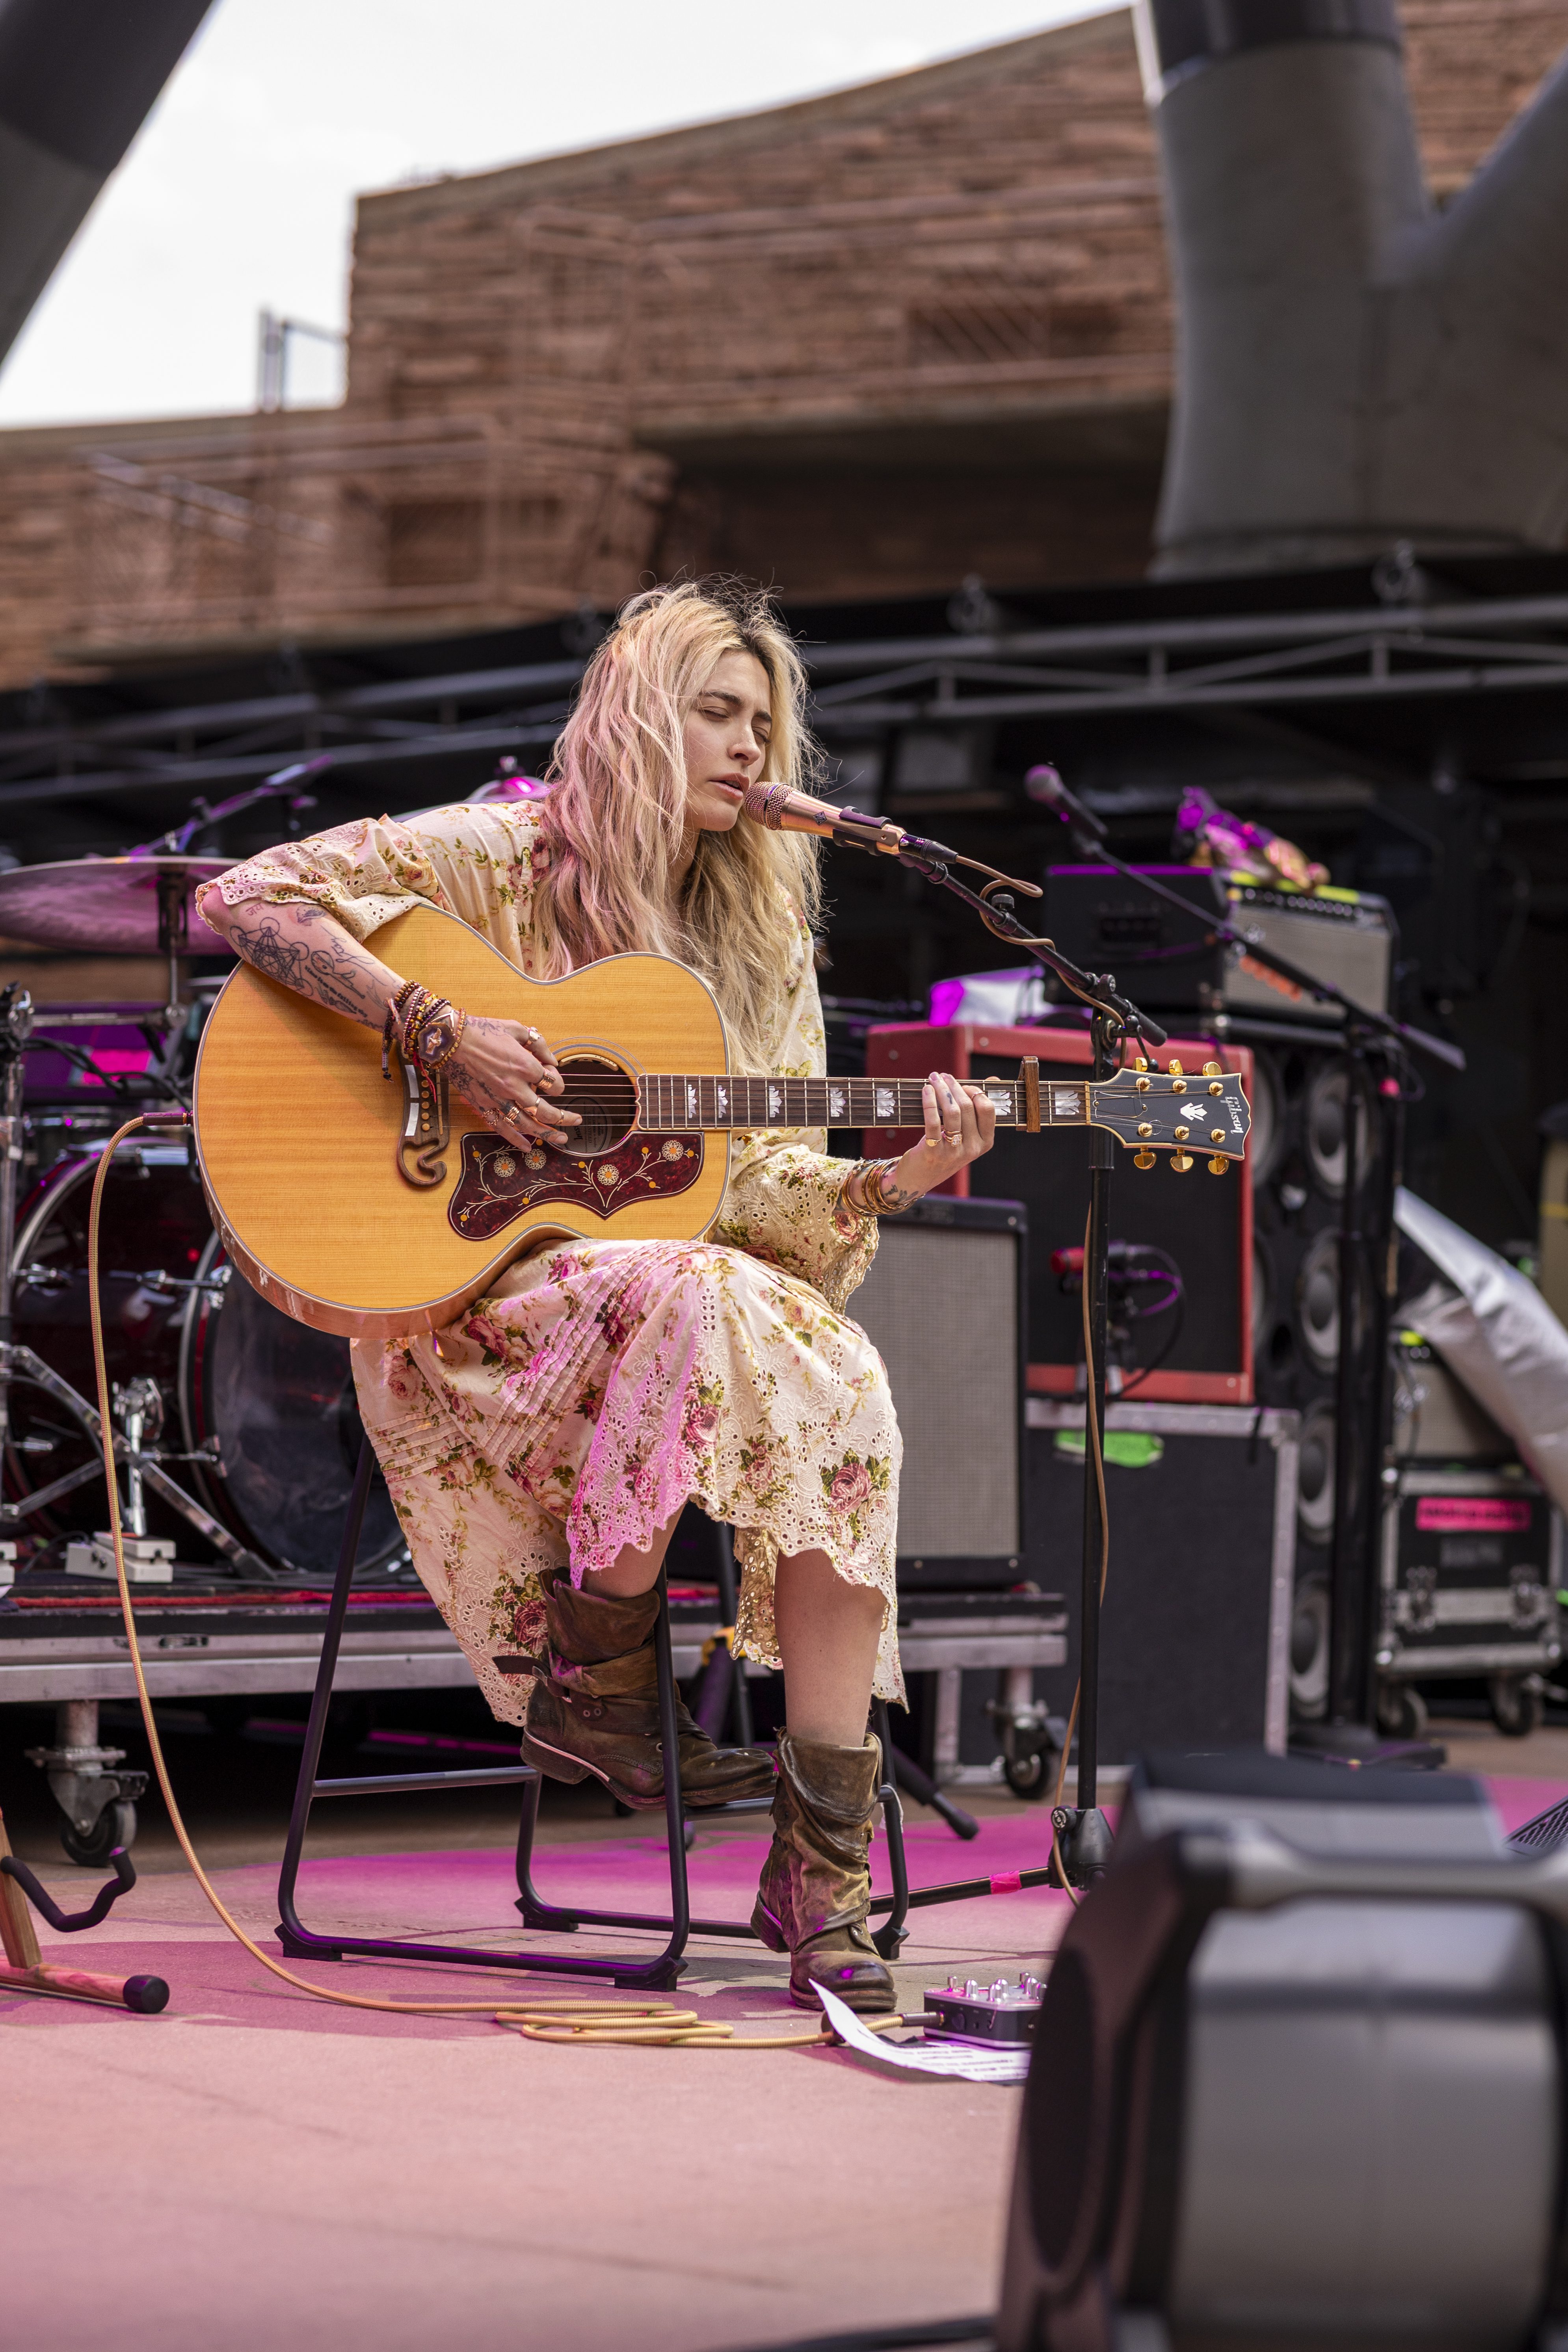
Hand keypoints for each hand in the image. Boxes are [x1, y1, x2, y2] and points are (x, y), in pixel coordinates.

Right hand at [446, 1015, 581, 1146]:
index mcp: (524, 1065)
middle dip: (564, 1118)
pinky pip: (502, 1128)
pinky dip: (516, 1140)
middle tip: (576, 1120)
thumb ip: (538, 1044)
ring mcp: (498, 1099)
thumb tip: (551, 1061)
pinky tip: (528, 1147)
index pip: (553, 1083)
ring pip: (527, 1124)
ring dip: (546, 1134)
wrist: (450, 1040)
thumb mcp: (516, 1029)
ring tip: (561, 1139)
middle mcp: (514, 1086)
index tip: (551, 1077)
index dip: (557, 1082)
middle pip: (546, 1111)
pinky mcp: (483, 1106)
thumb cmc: (483, 1031)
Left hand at [857, 1072, 995, 1210]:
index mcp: (985, 1142)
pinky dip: (929, 1101)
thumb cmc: (944, 1150)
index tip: (962, 1084)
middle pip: (968, 1108)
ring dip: (942, 1090)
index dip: (976, 1092)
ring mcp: (953, 1152)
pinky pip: (933, 1121)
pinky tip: (926, 1090)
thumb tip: (992, 1080)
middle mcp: (972, 1148)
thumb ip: (978, 1110)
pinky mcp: (933, 1152)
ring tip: (934, 1078)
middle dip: (955, 1086)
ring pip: (952, 1112)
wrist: (920, 1178)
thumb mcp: (965, 1135)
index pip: (988, 1110)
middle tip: (943, 1076)